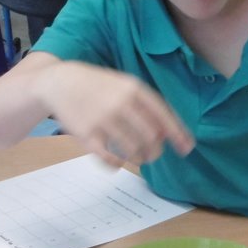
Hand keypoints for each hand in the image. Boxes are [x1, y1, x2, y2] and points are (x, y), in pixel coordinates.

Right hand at [47, 62, 193, 166]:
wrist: (60, 82)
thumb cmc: (99, 86)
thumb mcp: (125, 85)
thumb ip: (146, 105)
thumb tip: (168, 133)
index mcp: (134, 89)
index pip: (163, 115)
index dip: (177, 133)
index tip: (187, 148)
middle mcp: (120, 103)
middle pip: (151, 136)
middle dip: (156, 150)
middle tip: (154, 154)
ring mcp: (102, 120)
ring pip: (132, 149)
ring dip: (139, 158)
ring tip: (139, 158)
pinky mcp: (86, 135)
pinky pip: (107, 158)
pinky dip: (115, 164)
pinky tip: (117, 163)